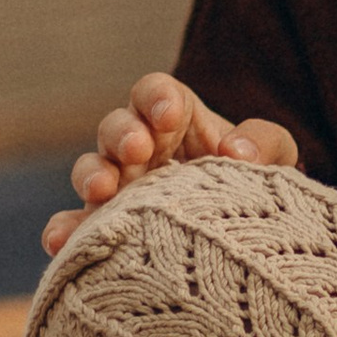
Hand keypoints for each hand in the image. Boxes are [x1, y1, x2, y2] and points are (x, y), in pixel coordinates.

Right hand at [41, 75, 298, 254]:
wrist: (249, 231)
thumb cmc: (256, 178)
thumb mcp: (274, 153)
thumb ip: (263, 142)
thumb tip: (237, 153)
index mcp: (175, 119)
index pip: (154, 93)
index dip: (156, 98)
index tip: (169, 113)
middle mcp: (139, 149)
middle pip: (116, 128)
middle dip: (123, 134)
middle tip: (138, 148)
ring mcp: (120, 189)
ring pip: (90, 171)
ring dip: (92, 176)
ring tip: (103, 190)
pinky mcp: (108, 228)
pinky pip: (79, 228)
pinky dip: (66, 232)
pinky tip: (62, 243)